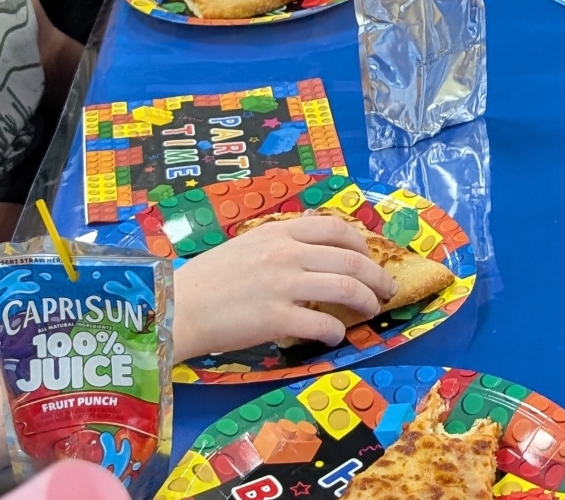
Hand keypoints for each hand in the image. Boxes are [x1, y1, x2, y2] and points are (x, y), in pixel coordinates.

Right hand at [171, 213, 396, 359]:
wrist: (176, 307)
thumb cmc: (207, 280)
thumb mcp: (247, 246)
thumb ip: (280, 245)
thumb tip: (315, 253)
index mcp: (279, 232)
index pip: (337, 228)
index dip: (363, 244)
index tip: (371, 258)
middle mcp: (286, 253)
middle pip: (351, 260)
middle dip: (378, 276)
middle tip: (388, 289)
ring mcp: (283, 285)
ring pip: (346, 289)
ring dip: (368, 302)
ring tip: (372, 311)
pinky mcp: (276, 318)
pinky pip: (323, 324)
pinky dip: (337, 332)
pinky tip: (336, 337)